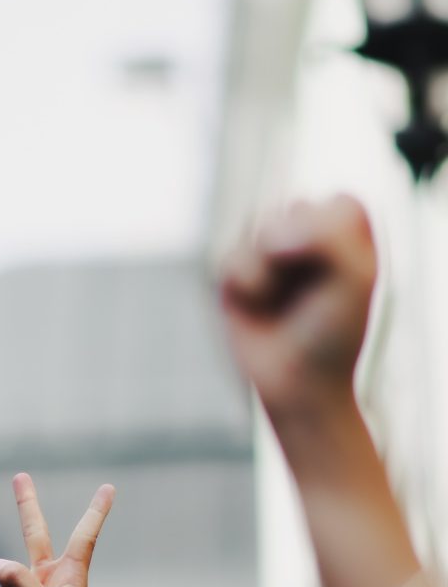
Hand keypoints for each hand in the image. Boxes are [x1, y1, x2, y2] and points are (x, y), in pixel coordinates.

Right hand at [220, 195, 376, 423]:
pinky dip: (245, 285)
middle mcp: (306, 237)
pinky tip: (255, 306)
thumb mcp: (355, 279)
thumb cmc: (333, 334)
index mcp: (347, 234)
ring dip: (270, 271)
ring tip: (279, 300)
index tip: (344, 276)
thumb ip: (327, 236)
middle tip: (311, 292)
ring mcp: (268, 254)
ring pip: (258, 229)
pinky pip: (230, 258)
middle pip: (294, 210)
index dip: (335, 238)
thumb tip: (270, 236)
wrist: (295, 384)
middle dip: (300, 253)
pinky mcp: (235, 274)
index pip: (338, 203)